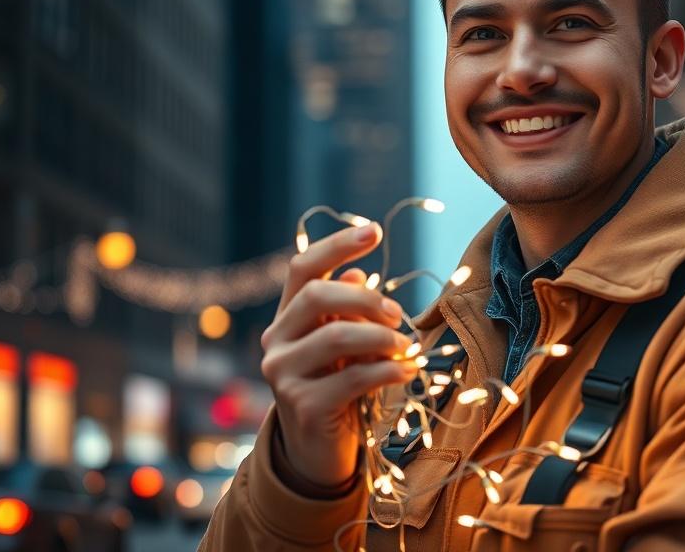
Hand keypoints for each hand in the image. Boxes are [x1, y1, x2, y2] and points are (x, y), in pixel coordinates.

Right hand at [260, 222, 416, 488]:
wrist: (317, 452)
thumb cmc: (337, 387)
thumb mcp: (343, 346)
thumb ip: (346, 312)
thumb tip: (358, 273)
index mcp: (287, 318)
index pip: (302, 269)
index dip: (336, 246)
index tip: (374, 231)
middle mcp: (276, 342)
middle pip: (316, 296)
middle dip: (365, 299)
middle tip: (399, 316)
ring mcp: (283, 375)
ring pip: (336, 337)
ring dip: (381, 338)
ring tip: (408, 347)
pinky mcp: (302, 407)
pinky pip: (352, 378)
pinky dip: (386, 370)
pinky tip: (406, 371)